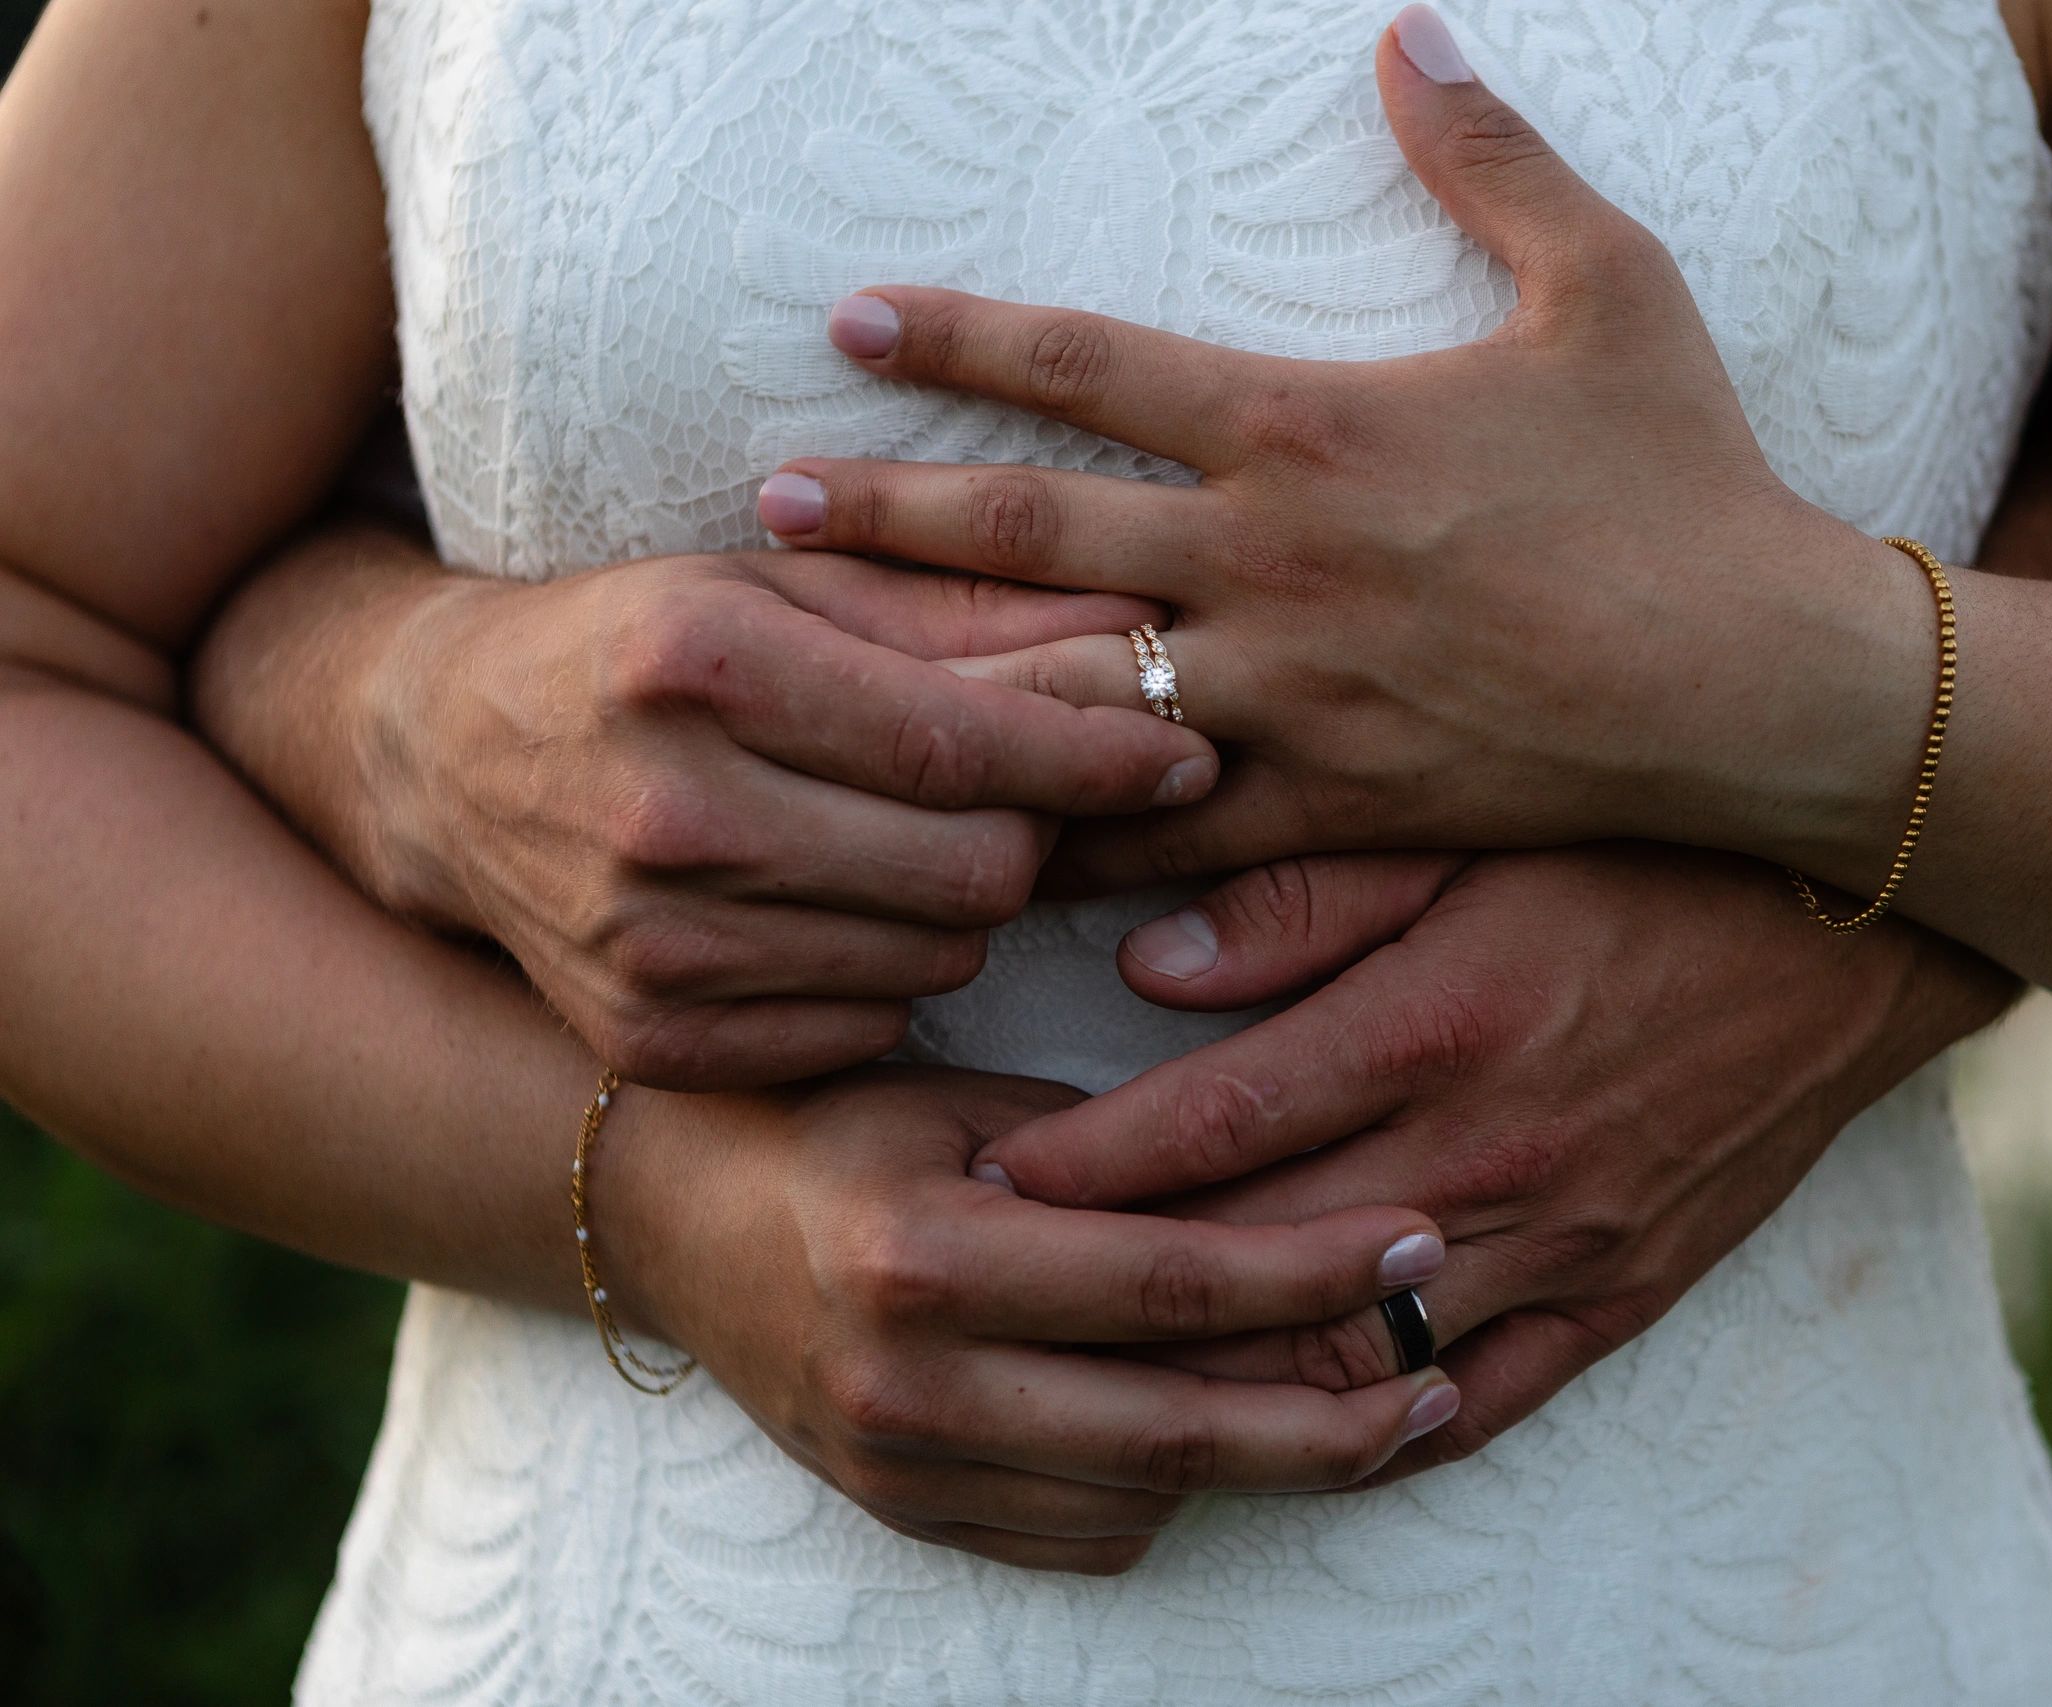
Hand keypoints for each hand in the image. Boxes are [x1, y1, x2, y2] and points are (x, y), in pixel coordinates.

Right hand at [367, 550, 1218, 1087]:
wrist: (443, 759)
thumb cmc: (650, 643)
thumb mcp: (788, 581)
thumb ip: (965, 604)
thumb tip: (1148, 616)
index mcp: (701, 664)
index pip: (962, 743)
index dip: (1098, 758)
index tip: (1188, 755)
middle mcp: (667, 813)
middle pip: (968, 871)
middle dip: (1034, 836)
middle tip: (1031, 799)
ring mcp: (650, 946)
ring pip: (934, 962)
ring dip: (963, 907)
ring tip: (923, 843)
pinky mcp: (652, 1039)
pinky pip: (867, 1030)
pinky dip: (890, 977)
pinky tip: (849, 912)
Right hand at [606, 1067, 1459, 1574]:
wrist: (674, 1215)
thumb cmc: (839, 1122)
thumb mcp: (971, 1097)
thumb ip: (1116, 1153)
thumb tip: (1291, 1192)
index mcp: (927, 1252)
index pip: (1169, 1280)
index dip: (1313, 1267)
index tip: (1421, 1239)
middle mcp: (910, 1380)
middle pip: (1177, 1429)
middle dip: (1337, 1411)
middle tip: (1443, 1374)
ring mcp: (901, 1466)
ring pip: (1142, 1497)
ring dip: (1264, 1457)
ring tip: (1366, 1404)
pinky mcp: (903, 1514)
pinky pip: (1078, 1540)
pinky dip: (1169, 1496)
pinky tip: (1228, 1436)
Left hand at [757, 6, 1924, 889]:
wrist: (1759, 680)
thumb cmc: (1688, 480)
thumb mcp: (1610, 284)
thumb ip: (1491, 157)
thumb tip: (1411, 24)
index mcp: (1311, 426)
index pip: (1089, 362)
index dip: (956, 330)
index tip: (845, 317)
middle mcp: (1268, 563)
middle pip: (1030, 529)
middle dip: (887, 512)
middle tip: (763, 506)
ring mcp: (1286, 696)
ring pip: (1065, 690)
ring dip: (934, 676)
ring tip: (824, 680)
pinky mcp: (1328, 805)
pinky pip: (1166, 832)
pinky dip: (1068, 836)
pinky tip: (979, 847)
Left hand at [967, 846, 2014, 1482]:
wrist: (1862, 926)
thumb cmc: (1654, 847)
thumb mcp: (1478, 826)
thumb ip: (1309, 895)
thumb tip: (1148, 964)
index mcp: (1433, 1026)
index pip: (1210, 1124)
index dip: (1078, 1161)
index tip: (971, 1176)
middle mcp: (1485, 1156)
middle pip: (1254, 1257)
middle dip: (1113, 1282)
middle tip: (1000, 1290)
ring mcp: (1559, 1239)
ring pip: (1353, 1350)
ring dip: (1225, 1373)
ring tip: (1110, 1372)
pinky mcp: (1626, 1288)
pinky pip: (1487, 1395)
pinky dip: (1386, 1427)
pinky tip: (1309, 1431)